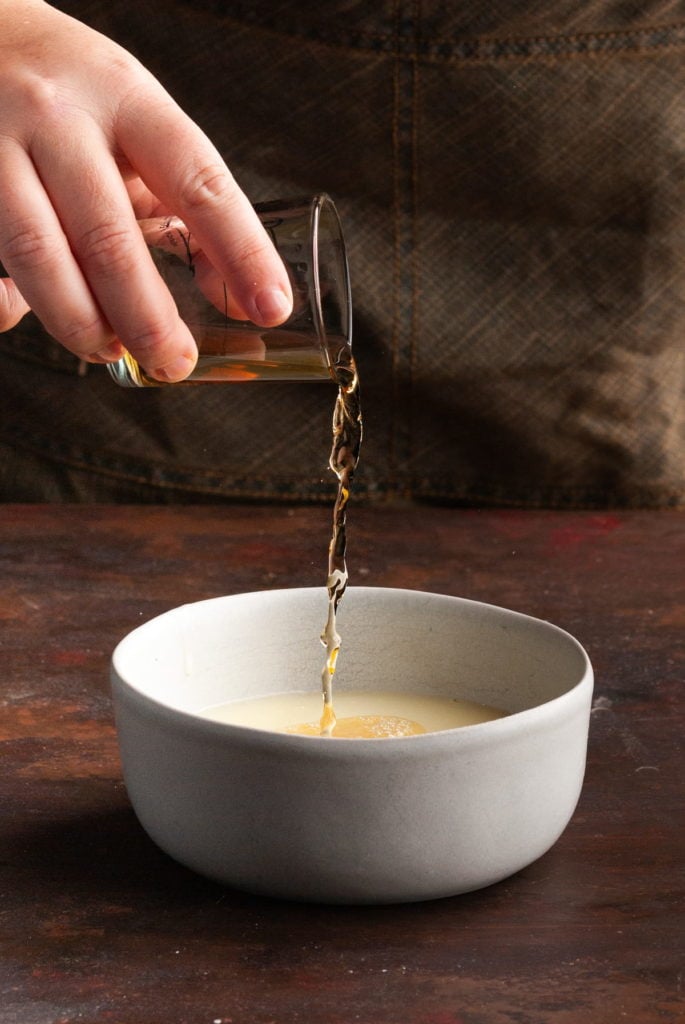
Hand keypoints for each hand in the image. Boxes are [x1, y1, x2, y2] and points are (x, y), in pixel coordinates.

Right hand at [0, 0, 292, 380]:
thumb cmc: (77, 99)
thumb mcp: (139, 125)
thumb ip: (183, 204)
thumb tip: (237, 298)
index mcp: (127, 98)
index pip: (197, 181)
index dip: (240, 251)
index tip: (270, 308)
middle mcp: (58, 115)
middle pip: (108, 236)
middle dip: (148, 317)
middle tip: (175, 362)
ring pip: (39, 253)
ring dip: (81, 321)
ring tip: (112, 350)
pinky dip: (6, 305)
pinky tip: (25, 318)